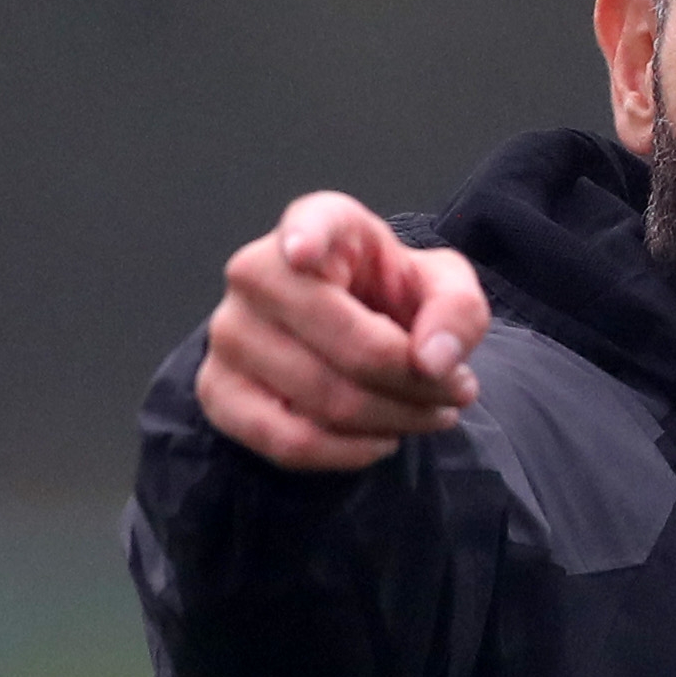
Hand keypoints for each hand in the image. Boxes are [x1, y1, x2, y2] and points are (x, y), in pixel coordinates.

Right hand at [194, 191, 491, 469]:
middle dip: (417, 384)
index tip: (304, 253)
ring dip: (396, 421)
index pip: (309, 224)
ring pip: (325, 400)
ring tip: (431, 414)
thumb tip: (432, 361)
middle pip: (350, 347)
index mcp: (319, 223)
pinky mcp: (218, 390)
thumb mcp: (444, 289)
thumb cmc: (392, 299)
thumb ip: (456, 310)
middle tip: (457, 392)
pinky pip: (288, 441)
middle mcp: (257, 270)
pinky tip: (382, 440)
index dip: (306, 238)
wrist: (350, 335)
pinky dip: (347, 454)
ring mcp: (229, 332)